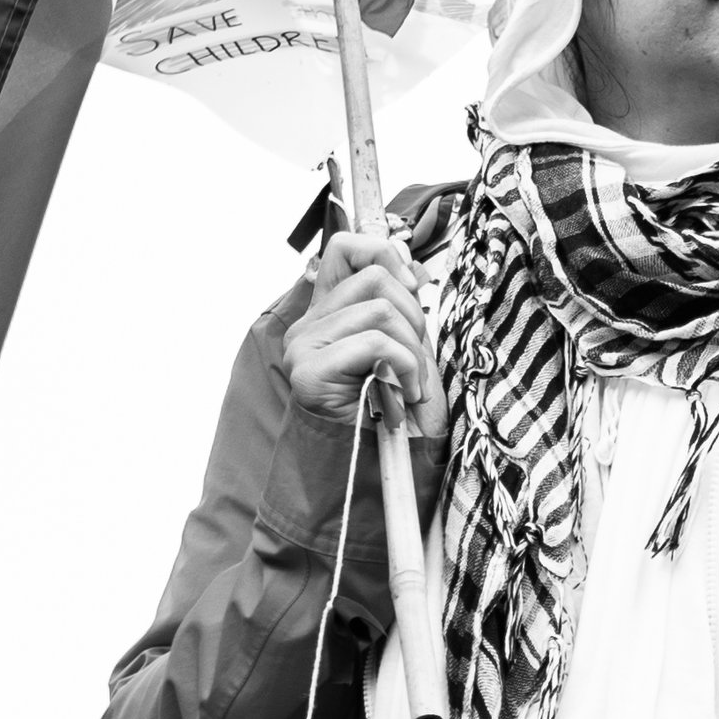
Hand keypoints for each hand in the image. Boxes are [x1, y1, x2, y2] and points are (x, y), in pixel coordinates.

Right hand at [281, 227, 446, 440]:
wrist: (377, 470)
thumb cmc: (392, 415)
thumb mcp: (406, 350)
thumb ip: (401, 309)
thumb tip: (414, 269)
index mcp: (328, 315)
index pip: (345, 248)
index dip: (385, 253)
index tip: (412, 290)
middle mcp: (308, 325)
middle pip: (374, 275)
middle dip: (413, 317)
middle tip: (413, 363)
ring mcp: (303, 347)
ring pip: (380, 309)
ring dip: (412, 351)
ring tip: (408, 385)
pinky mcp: (309, 370)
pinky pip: (375, 343)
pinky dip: (404, 369)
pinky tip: (402, 397)